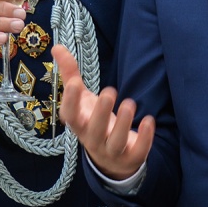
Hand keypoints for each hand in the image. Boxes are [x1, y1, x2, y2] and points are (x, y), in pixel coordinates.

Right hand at [54, 45, 154, 180]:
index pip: (70, 115)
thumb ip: (71, 74)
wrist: (109, 159)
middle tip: (110, 91)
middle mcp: (93, 139)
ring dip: (123, 124)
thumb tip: (58, 46)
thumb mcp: (83, 99)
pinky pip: (138, 150)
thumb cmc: (93, 121)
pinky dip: (144, 137)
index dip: (70, 100)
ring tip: (130, 102)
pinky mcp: (131, 157)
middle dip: (101, 112)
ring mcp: (112, 150)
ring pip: (115, 142)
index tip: (74, 83)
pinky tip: (149, 120)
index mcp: (80, 124)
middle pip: (94, 130)